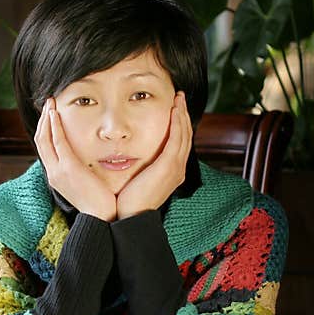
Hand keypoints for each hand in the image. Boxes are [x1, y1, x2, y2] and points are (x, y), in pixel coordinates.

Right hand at [35, 98, 116, 221]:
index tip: (50, 116)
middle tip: (48, 104)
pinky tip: (57, 113)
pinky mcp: (68, 168)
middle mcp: (53, 172)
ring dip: (47, 118)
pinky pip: (57, 141)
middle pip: (40, 141)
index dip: (46, 130)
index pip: (46, 149)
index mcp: (56, 177)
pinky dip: (55, 125)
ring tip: (50, 103)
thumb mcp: (86, 185)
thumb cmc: (99, 204)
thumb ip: (82, 172)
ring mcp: (57, 170)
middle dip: (43, 120)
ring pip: (45, 138)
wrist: (101, 218)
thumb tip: (88, 163)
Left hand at [115, 92, 192, 219]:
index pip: (179, 143)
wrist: (129, 217)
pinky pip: (176, 138)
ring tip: (178, 98)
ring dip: (181, 114)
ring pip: (184, 134)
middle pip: (185, 135)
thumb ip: (140, 167)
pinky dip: (177, 122)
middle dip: (183, 114)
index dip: (179, 124)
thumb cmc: (128, 201)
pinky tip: (174, 110)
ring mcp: (176, 167)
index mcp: (171, 172)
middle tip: (179, 97)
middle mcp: (178, 169)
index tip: (174, 109)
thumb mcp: (137, 180)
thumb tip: (132, 157)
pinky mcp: (169, 166)